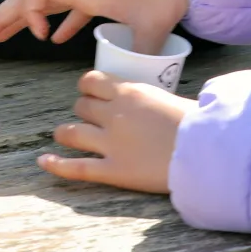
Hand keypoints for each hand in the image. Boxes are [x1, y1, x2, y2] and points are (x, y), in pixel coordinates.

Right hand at [0, 0, 190, 53]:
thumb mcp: (154, 25)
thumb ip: (141, 55)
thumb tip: (134, 86)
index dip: (27, 11)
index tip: (39, 38)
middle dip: (2, 18)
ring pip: (47, 3)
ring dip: (23, 18)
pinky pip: (72, 8)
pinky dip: (57, 21)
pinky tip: (51, 39)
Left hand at [39, 70, 190, 193]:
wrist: (206, 150)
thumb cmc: (197, 124)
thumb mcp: (169, 98)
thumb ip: (147, 99)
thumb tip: (142, 102)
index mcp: (129, 92)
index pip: (91, 81)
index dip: (87, 88)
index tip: (91, 94)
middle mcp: (114, 114)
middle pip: (81, 107)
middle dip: (82, 112)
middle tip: (90, 120)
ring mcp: (110, 143)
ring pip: (71, 132)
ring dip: (65, 133)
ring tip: (65, 136)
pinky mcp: (113, 170)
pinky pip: (76, 167)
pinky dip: (56, 165)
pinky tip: (44, 162)